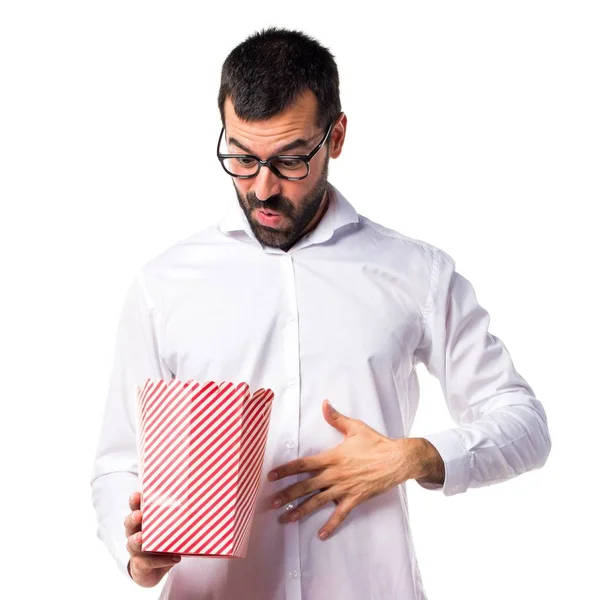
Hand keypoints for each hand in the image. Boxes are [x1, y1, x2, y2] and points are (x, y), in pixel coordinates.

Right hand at [125, 492, 180, 587]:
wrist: (151, 570)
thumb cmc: (160, 541)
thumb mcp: (166, 528)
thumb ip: (174, 517)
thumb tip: (197, 504)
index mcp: (142, 520)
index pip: (135, 507)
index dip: (134, 501)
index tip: (137, 495)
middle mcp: (134, 532)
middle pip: (129, 523)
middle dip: (133, 518)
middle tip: (139, 514)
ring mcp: (135, 549)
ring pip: (132, 543)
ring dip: (137, 539)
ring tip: (141, 537)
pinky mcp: (139, 563)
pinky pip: (148, 561)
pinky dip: (162, 560)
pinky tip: (174, 558)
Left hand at [267, 400, 422, 540]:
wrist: (397, 459)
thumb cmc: (376, 443)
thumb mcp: (355, 427)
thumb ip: (336, 418)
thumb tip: (325, 404)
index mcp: (332, 457)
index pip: (303, 464)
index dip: (286, 469)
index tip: (271, 475)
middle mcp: (335, 474)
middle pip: (305, 486)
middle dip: (287, 494)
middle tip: (271, 502)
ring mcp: (345, 488)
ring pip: (318, 502)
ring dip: (300, 511)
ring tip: (286, 518)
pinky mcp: (356, 499)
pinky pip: (340, 514)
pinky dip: (330, 525)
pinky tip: (321, 535)